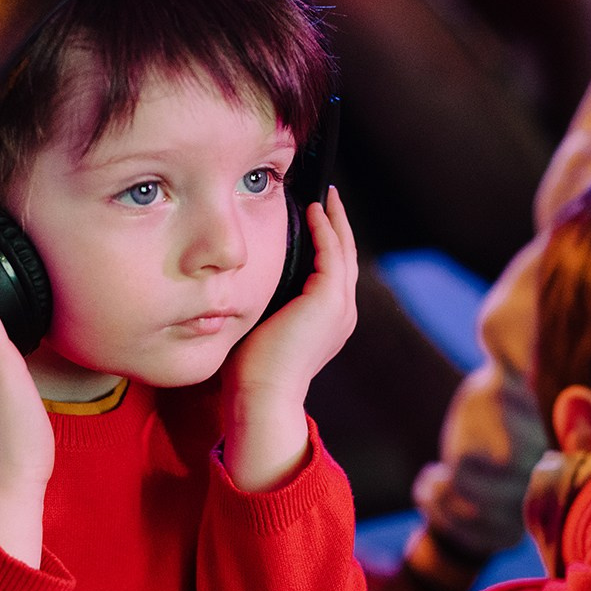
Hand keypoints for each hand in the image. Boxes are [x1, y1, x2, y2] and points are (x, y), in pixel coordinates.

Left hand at [219, 188, 358, 490]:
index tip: (317, 217)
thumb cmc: (253, 371)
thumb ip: (266, 304)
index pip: (334, 272)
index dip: (329, 242)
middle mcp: (342, 313)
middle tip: (329, 196)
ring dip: (334, 220)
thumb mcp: (262, 327)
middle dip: (338, 225)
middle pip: (346, 256)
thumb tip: (244, 282)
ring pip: (343, 251)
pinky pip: (332, 253)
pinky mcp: (329, 300)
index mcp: (329, 322)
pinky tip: (313, 211)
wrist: (262, 395)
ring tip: (325, 195)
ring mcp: (340, 307)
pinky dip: (324, 230)